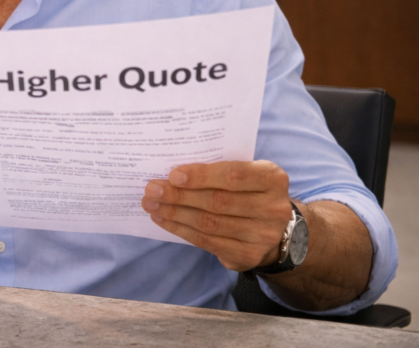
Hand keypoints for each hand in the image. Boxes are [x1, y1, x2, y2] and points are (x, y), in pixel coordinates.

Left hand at [141, 160, 292, 270]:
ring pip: (209, 223)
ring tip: (151, 204)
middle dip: (179, 195)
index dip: (201, 176)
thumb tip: (172, 173)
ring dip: (174, 213)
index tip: (173, 175)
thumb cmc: (247, 191)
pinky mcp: (248, 255)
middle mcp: (273, 208)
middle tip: (152, 190)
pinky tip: (163, 219)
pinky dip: (180, 229)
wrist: (272, 227)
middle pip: (217, 202)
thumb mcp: (244, 173)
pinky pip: (207, 241)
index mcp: (272, 178)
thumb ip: (217, 168)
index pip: (234, 175)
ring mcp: (263, 236)